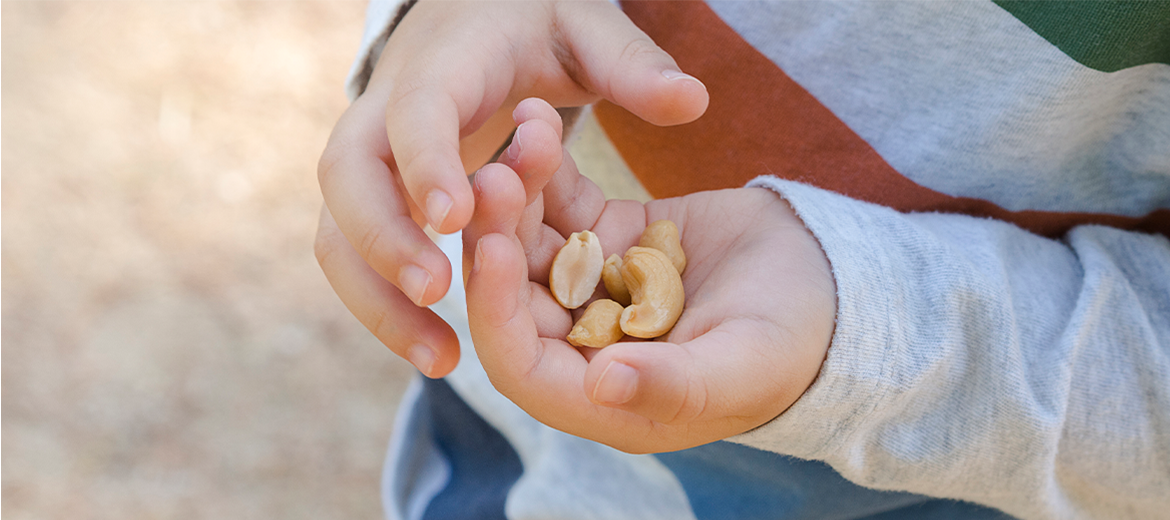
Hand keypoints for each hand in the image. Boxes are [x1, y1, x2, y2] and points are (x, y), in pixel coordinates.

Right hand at [315, 0, 708, 377]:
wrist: (467, 18)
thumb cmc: (530, 25)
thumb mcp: (583, 26)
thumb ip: (631, 64)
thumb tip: (692, 100)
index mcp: (439, 68)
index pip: (415, 112)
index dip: (428, 163)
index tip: (456, 219)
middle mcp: (385, 114)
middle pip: (349, 179)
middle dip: (383, 240)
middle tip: (439, 292)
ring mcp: (371, 162)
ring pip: (338, 234)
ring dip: (377, 299)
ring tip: (439, 359)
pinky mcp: (376, 201)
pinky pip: (357, 259)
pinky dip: (385, 306)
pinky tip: (437, 352)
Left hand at [462, 107, 836, 452]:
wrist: (832, 283)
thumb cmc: (795, 347)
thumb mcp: (740, 369)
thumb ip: (672, 385)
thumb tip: (600, 386)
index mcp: (604, 394)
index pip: (522, 363)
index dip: (497, 312)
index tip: (491, 252)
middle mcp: (585, 344)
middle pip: (516, 294)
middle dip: (497, 238)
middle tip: (491, 178)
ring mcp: (594, 287)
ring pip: (533, 243)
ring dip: (518, 195)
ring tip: (522, 137)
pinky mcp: (610, 238)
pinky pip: (565, 204)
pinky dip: (550, 169)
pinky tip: (539, 121)